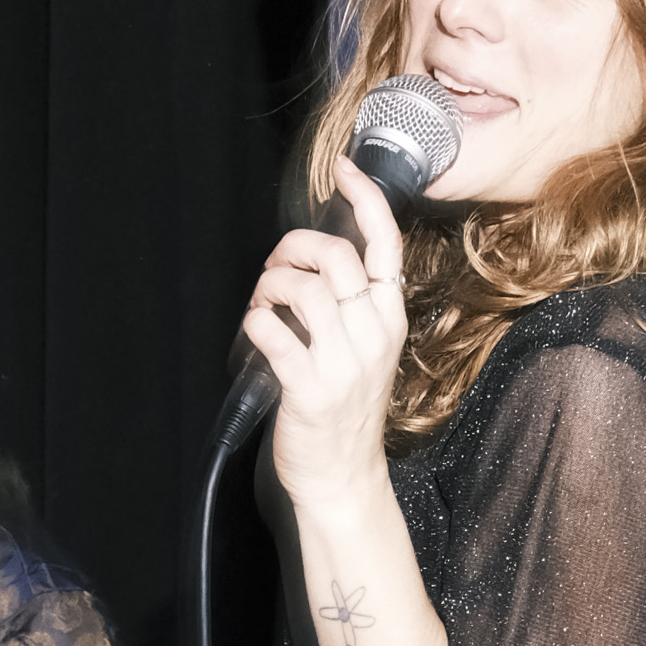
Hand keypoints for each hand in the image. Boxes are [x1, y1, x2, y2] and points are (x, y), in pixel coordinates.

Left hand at [239, 159, 410, 507]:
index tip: (343, 169)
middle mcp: (373, 335)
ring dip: (269, 286)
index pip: (386, 244)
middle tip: (277, 265)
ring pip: (302, 288)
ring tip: (265, 305)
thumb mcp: (366, 348)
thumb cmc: (346, 407)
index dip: (365, 198)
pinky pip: (272, 331)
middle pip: (336, 256)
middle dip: (294, 246)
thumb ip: (351, 303)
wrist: (342, 476)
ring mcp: (343, 363)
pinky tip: (257, 330)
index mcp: (390, 319)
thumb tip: (317, 252)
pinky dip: (255, 321)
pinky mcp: (308, 388)